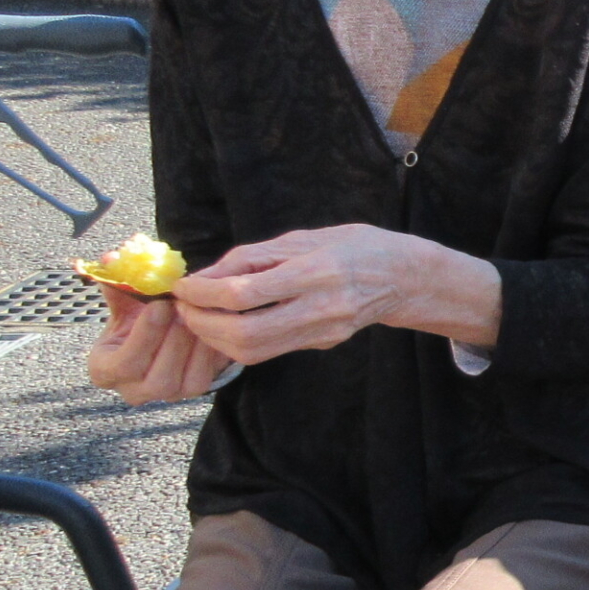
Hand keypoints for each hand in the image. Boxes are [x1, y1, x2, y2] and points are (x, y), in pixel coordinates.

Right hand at [86, 284, 234, 405]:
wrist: (165, 327)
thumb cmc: (137, 314)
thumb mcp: (124, 300)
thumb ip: (117, 282)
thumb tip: (111, 259)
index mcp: (104, 370)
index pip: (121, 364)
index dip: (143, 335)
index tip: (160, 305)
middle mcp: (133, 390)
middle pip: (157, 377)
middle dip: (174, 339)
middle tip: (186, 307)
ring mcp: (166, 394)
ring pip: (184, 381)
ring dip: (194, 344)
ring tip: (200, 314)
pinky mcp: (194, 389)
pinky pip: (206, 376)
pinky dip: (210, 351)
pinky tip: (213, 325)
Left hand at [169, 226, 499, 363]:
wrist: (404, 277)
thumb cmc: (353, 246)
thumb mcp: (303, 237)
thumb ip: (253, 257)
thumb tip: (205, 276)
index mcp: (315, 272)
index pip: (245, 293)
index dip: (203, 293)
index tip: (184, 286)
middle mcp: (321, 308)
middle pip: (244, 333)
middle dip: (202, 323)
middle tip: (185, 307)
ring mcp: (324, 332)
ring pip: (253, 351)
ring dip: (215, 338)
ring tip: (200, 317)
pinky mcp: (323, 344)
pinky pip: (269, 351)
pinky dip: (237, 342)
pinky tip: (227, 323)